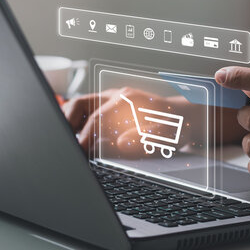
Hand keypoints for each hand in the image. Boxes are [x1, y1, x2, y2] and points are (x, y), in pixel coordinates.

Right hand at [63, 87, 199, 157]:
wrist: (186, 118)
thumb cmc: (175, 128)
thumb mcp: (161, 137)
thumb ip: (140, 140)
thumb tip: (118, 144)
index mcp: (127, 101)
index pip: (96, 120)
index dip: (85, 139)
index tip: (78, 153)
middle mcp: (117, 96)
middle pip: (79, 105)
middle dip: (67, 124)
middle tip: (64, 144)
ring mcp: (112, 100)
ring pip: (79, 106)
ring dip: (69, 122)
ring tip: (66, 141)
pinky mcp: (110, 107)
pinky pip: (87, 112)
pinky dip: (78, 123)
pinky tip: (78, 139)